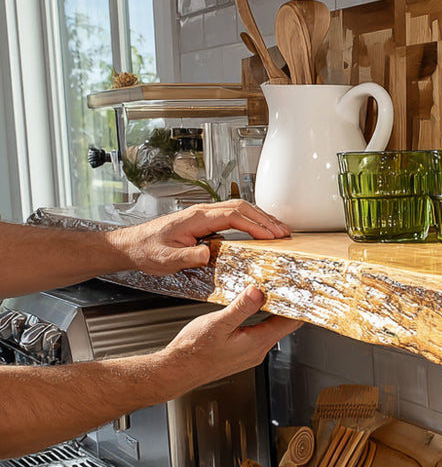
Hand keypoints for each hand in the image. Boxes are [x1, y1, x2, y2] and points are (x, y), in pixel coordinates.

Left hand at [107, 201, 290, 274]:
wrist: (132, 245)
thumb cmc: (147, 249)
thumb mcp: (165, 259)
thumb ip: (187, 256)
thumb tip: (207, 254)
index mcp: (195, 218)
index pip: (232, 216)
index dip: (254, 225)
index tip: (270, 235)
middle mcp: (202, 213)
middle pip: (241, 208)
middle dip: (265, 219)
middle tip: (283, 231)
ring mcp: (204, 215)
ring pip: (239, 209)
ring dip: (261, 218)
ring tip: (278, 229)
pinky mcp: (205, 222)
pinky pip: (233, 216)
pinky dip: (251, 221)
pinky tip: (259, 229)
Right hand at [159, 285, 300, 386]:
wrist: (177, 371)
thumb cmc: (194, 352)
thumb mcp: (218, 324)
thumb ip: (241, 307)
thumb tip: (258, 292)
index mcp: (258, 342)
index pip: (290, 323)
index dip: (299, 306)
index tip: (304, 291)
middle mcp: (258, 350)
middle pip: (284, 326)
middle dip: (288, 307)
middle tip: (292, 287)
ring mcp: (250, 353)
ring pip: (271, 329)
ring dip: (274, 313)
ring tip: (276, 294)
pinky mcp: (241, 353)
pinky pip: (259, 334)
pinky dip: (262, 320)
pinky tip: (255, 310)